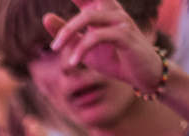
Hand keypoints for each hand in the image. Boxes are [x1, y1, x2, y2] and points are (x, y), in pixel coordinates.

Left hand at [46, 0, 164, 93]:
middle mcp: (112, 11)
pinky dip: (82, 48)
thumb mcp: (84, 47)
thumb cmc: (114, 59)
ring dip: (67, 32)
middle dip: (70, 14)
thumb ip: (67, 33)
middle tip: (52, 34)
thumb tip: (46, 17)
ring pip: (89, 16)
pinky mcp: (126, 35)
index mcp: (102, 10)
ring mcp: (121, 21)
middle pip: (87, 1)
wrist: (142, 75)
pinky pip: (98, 36)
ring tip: (55, 48)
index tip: (51, 4)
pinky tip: (73, 62)